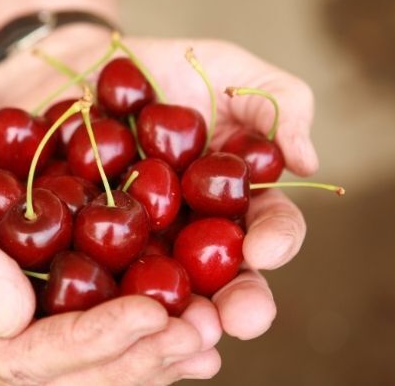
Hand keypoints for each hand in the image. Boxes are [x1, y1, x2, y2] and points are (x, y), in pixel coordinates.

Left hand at [0, 31, 318, 339]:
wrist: (85, 65)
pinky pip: (97, 275)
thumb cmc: (166, 68)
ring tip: (173, 329)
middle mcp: (194, 231)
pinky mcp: (91, 245)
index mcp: (235, 197)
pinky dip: (102, 295)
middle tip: (235, 320)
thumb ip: (279, 102)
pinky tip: (104, 311)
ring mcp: (142, 244)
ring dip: (173, 315)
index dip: (276, 240)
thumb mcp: (228, 67)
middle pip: (224, 278)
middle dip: (235, 303)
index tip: (266, 247)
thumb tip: (309, 161)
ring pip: (164, 291)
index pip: (269, 227)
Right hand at [0, 79, 220, 383]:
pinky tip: (196, 311)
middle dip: (137, 355)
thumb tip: (13, 318)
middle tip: (200, 335)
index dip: (92, 343)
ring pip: (93, 352)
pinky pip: (101, 310)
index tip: (152, 316)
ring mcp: (18, 308)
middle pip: (68, 369)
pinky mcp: (47, 279)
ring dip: (155, 348)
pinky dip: (150, 317)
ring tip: (210, 333)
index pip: (23, 357)